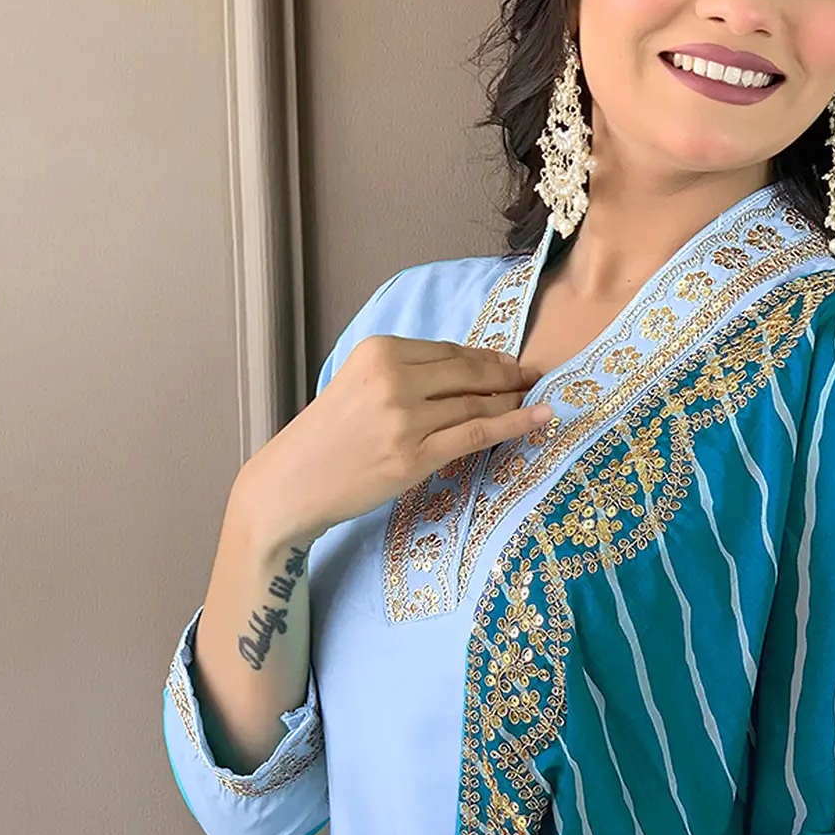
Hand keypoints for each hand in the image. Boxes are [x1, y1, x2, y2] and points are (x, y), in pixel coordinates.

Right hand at [240, 334, 552, 548]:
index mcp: (378, 352)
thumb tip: (468, 371)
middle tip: (535, 379)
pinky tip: (540, 419)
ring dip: (514, 400)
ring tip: (538, 400)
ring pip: (477, 403)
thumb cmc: (330, 437)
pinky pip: (477, 434)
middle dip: (508, 376)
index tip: (512, 364)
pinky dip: (514, 425)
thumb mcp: (360, 385)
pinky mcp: (414, 456)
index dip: (488, 358)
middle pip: (469, 373)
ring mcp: (404, 419)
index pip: (450, 351)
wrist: (294, 482)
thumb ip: (406, 374)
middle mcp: (393, 379)